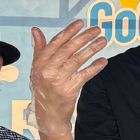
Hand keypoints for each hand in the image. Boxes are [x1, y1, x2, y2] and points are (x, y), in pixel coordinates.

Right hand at [29, 21, 109, 136]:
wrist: (47, 116)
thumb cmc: (44, 89)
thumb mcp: (37, 69)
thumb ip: (39, 49)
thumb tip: (35, 30)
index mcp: (39, 63)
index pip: (56, 43)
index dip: (69, 31)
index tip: (81, 23)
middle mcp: (47, 71)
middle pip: (68, 50)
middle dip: (84, 37)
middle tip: (97, 29)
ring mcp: (57, 81)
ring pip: (77, 61)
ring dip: (92, 49)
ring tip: (102, 41)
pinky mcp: (68, 91)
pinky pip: (84, 76)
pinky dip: (94, 68)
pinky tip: (103, 61)